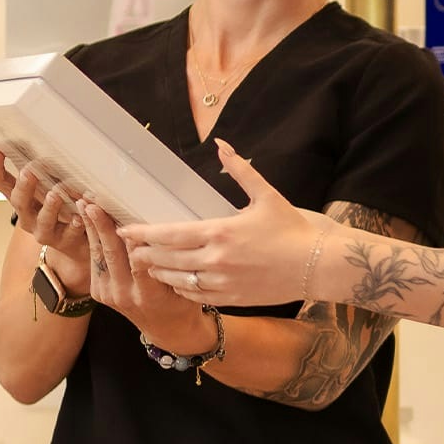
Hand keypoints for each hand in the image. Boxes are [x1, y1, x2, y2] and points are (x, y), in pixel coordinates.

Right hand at [0, 148, 89, 292]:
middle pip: (18, 200)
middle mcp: (28, 214)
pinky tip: (80, 216)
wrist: (75, 242)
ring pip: (43, 220)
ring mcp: (45, 230)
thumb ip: (42, 168)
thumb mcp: (47, 184)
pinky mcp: (65, 241)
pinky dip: (76, 224)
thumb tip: (37, 138)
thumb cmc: (60, 208)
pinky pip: (70, 234)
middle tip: (30, 171)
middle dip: (24, 185)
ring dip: (49, 206)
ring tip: (55, 193)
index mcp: (21, 197)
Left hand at [78, 200, 215, 351]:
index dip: (132, 239)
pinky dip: (92, 239)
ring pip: (99, 255)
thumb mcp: (185, 284)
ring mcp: (109, 295)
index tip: (126, 217)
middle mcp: (125, 295)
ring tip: (85, 205)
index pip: (139, 262)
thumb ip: (173, 262)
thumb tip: (163, 230)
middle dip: (103, 227)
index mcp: (150, 296)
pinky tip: (89, 221)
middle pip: (112, 255)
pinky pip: (95, 262)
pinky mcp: (99, 292)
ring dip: (91, 229)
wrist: (165, 329)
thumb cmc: (180, 302)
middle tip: (95, 204)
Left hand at [122, 140, 325, 307]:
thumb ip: (239, 170)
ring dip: (159, 272)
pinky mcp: (232, 298)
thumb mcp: (266, 195)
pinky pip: (196, 296)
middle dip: (143, 253)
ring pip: (177, 281)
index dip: (143, 233)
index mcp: (220, 232)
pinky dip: (180, 289)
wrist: (318, 265)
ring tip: (147, 264)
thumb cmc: (292, 229)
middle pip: (166, 259)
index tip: (125, 229)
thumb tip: (222, 145)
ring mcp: (223, 283)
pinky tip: (175, 281)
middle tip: (128, 247)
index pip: (170, 234)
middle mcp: (216, 260)